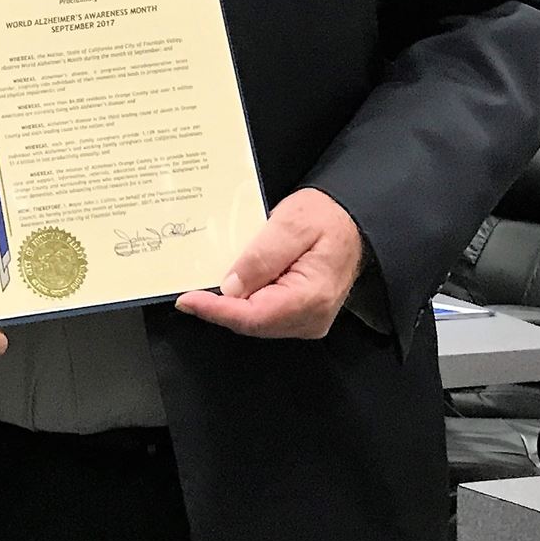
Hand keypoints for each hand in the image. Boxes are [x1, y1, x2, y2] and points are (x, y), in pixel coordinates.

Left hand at [173, 188, 362, 338]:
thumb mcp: (291, 223)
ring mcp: (308, 320)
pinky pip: (265, 317)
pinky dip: (244, 304)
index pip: (254, 316)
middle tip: (190, 290)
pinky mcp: (302, 316)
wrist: (352, 221)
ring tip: (206, 287)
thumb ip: (261, 256)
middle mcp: (312, 318)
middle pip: (252, 323)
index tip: (187, 300)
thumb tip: (229, 288)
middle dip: (219, 309)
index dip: (216, 311)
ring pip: (256, 323)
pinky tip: (231, 289)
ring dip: (230, 307)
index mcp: (312, 297)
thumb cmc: (327, 217)